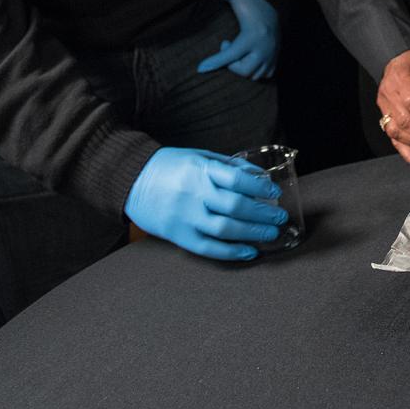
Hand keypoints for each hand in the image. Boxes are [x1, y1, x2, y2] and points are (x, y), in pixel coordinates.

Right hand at [124, 147, 287, 260]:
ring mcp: (184, 216)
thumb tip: (258, 177)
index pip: (236, 179)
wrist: (130, 180)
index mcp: (199, 169)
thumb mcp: (199, 156)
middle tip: (279, 217)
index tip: (274, 192)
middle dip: (262, 214)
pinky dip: (232, 252)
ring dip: (253, 233)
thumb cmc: (169, 166)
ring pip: (225, 229)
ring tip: (271, 234)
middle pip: (235, 206)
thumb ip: (228, 166)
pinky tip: (249, 252)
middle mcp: (193, 193)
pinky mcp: (177, 235)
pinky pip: (208, 248)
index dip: (259, 187)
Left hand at [197, 0, 278, 79]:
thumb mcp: (237, 2)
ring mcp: (272, 54)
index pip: (230, 55)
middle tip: (228, 47)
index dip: (214, 62)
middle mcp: (264, 47)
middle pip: (244, 70)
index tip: (200, 68)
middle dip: (232, 64)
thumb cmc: (250, 5)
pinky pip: (266, 74)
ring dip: (243, 67)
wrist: (273, 9)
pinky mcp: (277, 57)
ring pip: (254, 75)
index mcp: (253, 35)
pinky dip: (255, 70)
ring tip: (238, 53)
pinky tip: (248, 58)